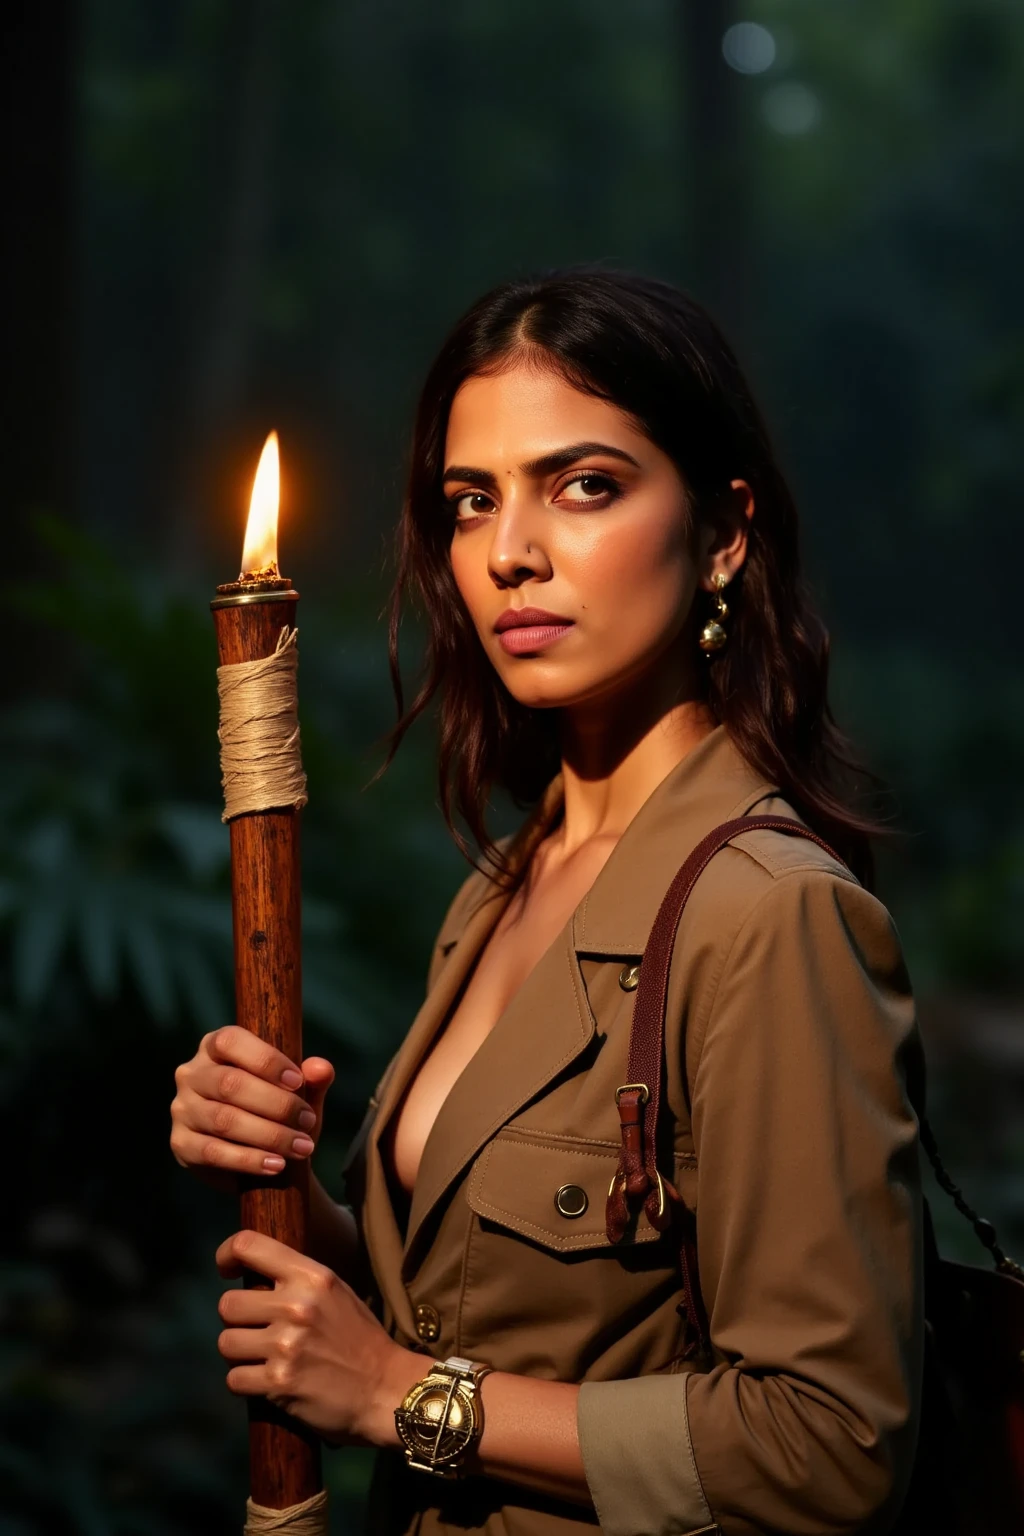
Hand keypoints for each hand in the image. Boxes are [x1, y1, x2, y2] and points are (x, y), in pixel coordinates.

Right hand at [170, 1026, 334, 1192]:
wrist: (259, 1157)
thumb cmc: (278, 1112)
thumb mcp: (298, 1095)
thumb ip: (312, 1079)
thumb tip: (321, 1068)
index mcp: (215, 1047)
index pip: (231, 1041)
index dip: (265, 1060)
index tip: (299, 1081)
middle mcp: (192, 1074)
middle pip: (230, 1084)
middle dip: (276, 1104)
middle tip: (308, 1121)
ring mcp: (182, 1109)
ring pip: (224, 1119)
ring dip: (269, 1135)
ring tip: (301, 1147)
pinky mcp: (181, 1144)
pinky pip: (213, 1152)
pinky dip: (249, 1160)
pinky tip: (277, 1165)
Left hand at [215, 1230, 422, 1444]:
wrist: (386, 1389)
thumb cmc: (359, 1339)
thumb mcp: (335, 1292)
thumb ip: (297, 1279)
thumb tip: (251, 1273)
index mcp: (313, 1276)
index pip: (248, 1245)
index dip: (227, 1255)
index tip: (227, 1271)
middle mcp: (297, 1305)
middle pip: (228, 1304)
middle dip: (237, 1321)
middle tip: (256, 1331)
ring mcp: (287, 1345)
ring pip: (226, 1344)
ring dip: (239, 1355)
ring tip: (262, 1358)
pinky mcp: (279, 1383)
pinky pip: (234, 1380)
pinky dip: (245, 1384)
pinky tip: (266, 1382)